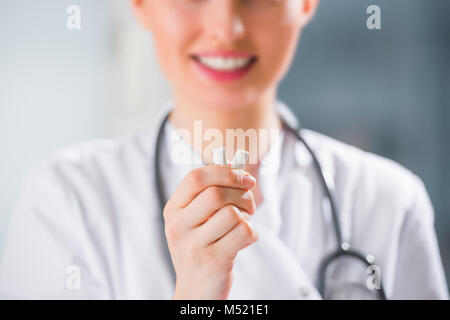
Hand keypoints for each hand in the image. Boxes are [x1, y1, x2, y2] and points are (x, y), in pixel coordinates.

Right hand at [163, 165, 258, 299]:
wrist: (195, 291)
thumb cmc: (200, 248)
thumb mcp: (193, 221)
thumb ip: (208, 194)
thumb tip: (234, 165)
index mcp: (172, 210)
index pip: (196, 177)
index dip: (225, 172)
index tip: (245, 178)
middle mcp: (177, 226)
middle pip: (216, 194)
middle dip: (242, 195)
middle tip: (249, 204)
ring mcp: (193, 245)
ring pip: (231, 214)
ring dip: (247, 216)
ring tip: (244, 223)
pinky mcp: (213, 261)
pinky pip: (243, 232)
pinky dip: (252, 232)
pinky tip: (245, 239)